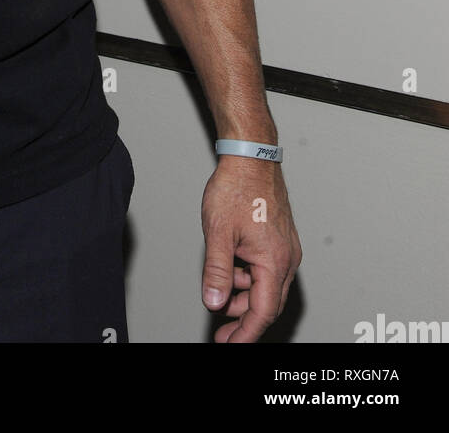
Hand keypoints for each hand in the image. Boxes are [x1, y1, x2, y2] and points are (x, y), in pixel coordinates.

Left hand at [201, 156, 301, 342]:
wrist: (251, 156)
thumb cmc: (237, 188)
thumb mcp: (218, 233)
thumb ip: (217, 271)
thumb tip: (215, 302)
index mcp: (274, 261)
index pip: (262, 312)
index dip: (246, 334)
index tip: (231, 345)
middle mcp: (286, 258)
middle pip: (267, 303)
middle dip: (244, 320)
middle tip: (223, 332)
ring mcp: (286, 248)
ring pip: (267, 286)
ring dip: (245, 295)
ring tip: (221, 293)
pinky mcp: (280, 238)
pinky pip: (268, 268)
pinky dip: (249, 276)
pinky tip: (231, 268)